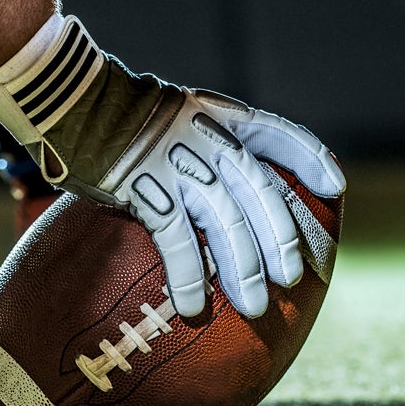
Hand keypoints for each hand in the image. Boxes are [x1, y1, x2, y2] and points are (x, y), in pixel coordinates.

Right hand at [0, 15, 345, 317]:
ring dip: (243, 267)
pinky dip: (190, 275)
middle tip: (291, 278)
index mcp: (220, 115)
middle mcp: (206, 136)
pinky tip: (194, 306)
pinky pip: (176, 239)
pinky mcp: (143, 186)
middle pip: (258, 190)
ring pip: (225, 220)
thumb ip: (207, 142)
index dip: (309, 159)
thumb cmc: (119, 117)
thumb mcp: (176, 115)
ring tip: (254, 306)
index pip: (278, 134)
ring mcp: (176, 161)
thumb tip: (230, 189)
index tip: (335, 186)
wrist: (69, 99)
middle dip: (279, 237)